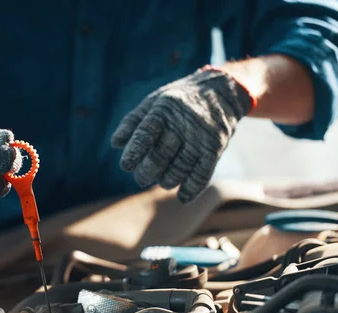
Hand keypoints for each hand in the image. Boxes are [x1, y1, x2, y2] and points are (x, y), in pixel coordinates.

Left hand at [111, 69, 252, 202]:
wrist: (222, 90)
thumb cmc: (178, 100)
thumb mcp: (153, 102)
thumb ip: (132, 122)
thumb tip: (115, 143)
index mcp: (163, 109)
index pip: (145, 133)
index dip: (134, 151)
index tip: (126, 166)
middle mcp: (183, 122)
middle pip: (160, 155)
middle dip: (147, 172)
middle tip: (141, 178)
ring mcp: (200, 136)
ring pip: (179, 168)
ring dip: (167, 180)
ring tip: (161, 179)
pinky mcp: (216, 147)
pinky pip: (202, 174)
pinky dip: (191, 189)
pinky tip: (182, 197)